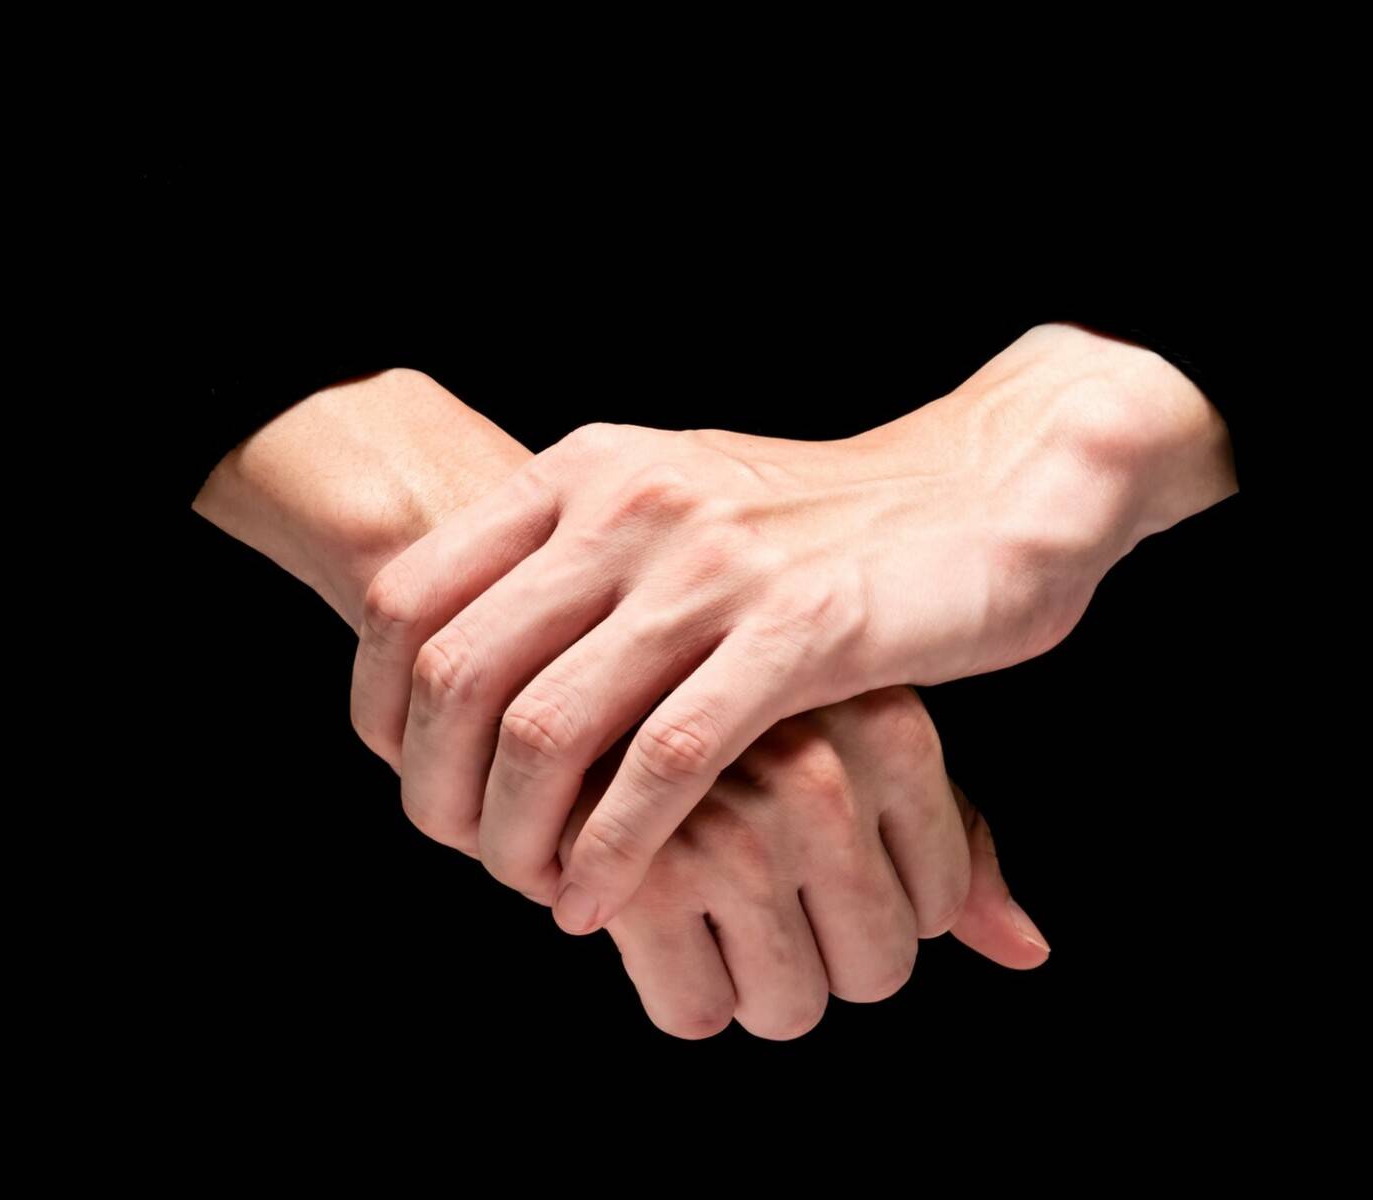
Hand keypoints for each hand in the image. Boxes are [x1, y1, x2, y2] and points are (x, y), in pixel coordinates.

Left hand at [191, 367, 1050, 1038]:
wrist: (994, 484)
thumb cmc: (828, 520)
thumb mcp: (680, 504)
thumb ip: (582, 562)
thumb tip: (469, 659)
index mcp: (587, 471)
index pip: (409, 591)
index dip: (379, 705)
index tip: (405, 774)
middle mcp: (630, 505)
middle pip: (457, 671)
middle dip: (436, 788)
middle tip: (464, 854)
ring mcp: (713, 567)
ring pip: (548, 727)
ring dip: (514, 836)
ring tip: (529, 888)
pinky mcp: (799, 634)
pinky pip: (667, 765)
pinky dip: (612, 851)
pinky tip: (598, 902)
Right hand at [563, 684, 1048, 1039]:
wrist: (560, 653)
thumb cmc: (735, 712)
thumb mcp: (862, 737)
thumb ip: (955, 838)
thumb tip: (1029, 951)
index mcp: (893, 732)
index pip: (939, 912)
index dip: (877, 904)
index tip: (813, 855)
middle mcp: (821, 778)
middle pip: (876, 974)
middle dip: (821, 956)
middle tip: (759, 892)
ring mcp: (732, 829)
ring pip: (790, 1007)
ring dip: (749, 980)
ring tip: (707, 899)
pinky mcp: (641, 876)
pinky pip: (697, 1015)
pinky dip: (677, 988)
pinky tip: (651, 912)